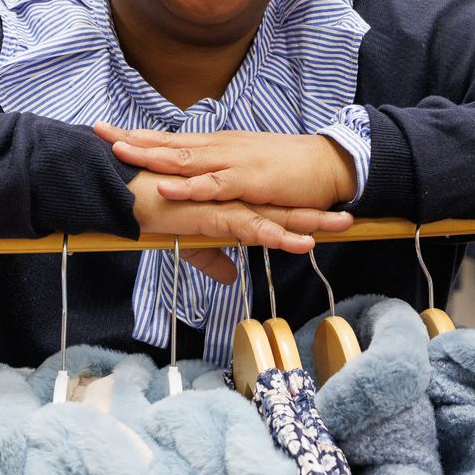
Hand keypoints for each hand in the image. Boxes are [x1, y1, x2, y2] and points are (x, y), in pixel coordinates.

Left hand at [95, 124, 358, 210]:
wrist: (328, 165)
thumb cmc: (288, 171)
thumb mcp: (246, 173)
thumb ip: (218, 177)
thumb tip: (194, 184)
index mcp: (219, 146)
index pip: (171, 139)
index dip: (138, 135)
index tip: (105, 130)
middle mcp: (221, 148)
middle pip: (169, 142)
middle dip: (132, 137)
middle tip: (97, 130)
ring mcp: (235, 162)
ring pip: (186, 158)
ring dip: (152, 154)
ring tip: (119, 150)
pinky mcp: (251, 181)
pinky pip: (216, 185)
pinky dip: (190, 186)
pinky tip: (168, 187)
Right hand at [125, 170, 352, 283]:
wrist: (124, 195)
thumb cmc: (151, 214)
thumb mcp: (187, 245)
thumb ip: (212, 260)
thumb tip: (232, 278)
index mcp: (230, 203)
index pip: (272, 209)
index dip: (300, 214)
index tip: (328, 217)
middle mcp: (234, 200)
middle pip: (284, 209)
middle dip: (318, 213)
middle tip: (350, 218)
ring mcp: (228, 205)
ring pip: (277, 217)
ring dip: (311, 223)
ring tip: (341, 226)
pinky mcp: (215, 214)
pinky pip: (253, 228)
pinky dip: (278, 236)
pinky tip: (302, 243)